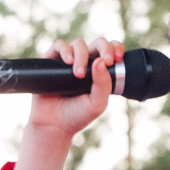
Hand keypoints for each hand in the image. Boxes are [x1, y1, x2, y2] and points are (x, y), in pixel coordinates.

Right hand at [12, 39, 121, 169]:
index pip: (111, 52)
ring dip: (82, 55)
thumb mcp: (97, 103)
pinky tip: (68, 62)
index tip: (118, 57)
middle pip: (97, 43)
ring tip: (78, 74)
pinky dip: (65, 50)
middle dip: (105, 48)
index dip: (116, 48)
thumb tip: (100, 61)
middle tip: (107, 61)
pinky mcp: (51, 61)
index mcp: (100, 71)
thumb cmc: (77, 115)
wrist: (53, 126)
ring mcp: (68, 61)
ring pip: (78, 44)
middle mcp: (85, 63)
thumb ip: (103, 84)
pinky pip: (59, 45)